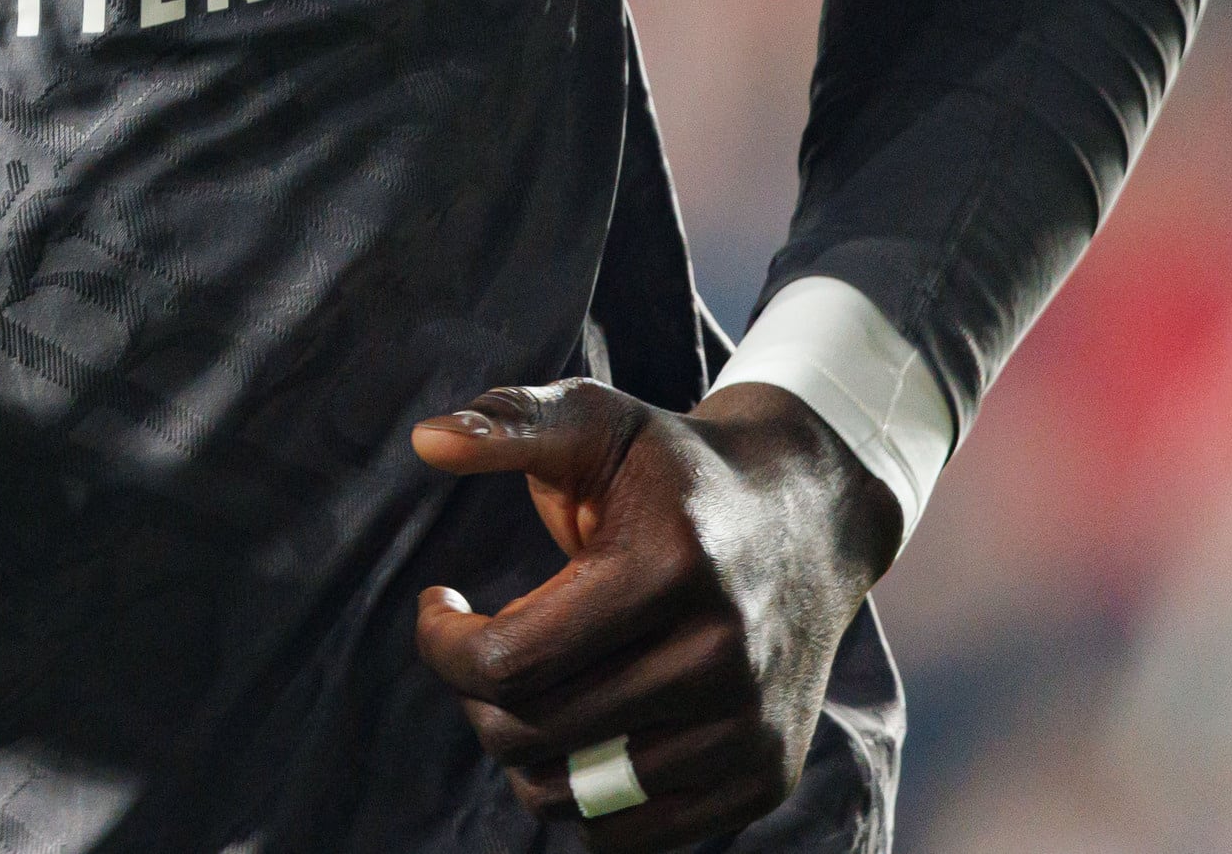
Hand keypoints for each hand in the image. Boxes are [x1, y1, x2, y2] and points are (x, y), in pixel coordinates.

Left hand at [406, 378, 904, 847]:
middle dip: (474, 693)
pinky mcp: (764, 777)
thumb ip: (509, 422)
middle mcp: (721, 657)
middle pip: (531, 732)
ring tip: (531, 687)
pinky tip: (579, 729)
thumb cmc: (672, 468)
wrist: (806, 517)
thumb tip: (425, 442)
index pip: (511, 661)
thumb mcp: (596, 420)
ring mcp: (749, 727)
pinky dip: (581, 797)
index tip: (439, 601)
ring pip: (571, 795)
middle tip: (480, 646)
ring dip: (520, 748)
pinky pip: (630, 836)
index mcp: (669, 568)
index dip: (442, 642)